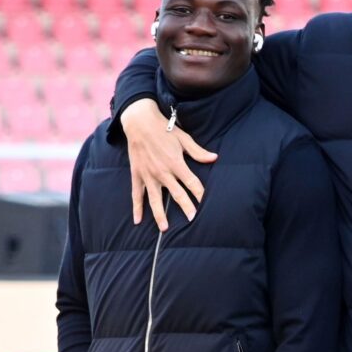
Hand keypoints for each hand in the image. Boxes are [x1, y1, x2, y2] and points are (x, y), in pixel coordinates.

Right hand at [122, 99, 216, 229]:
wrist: (139, 122)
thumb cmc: (163, 129)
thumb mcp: (183, 138)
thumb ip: (198, 151)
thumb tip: (214, 158)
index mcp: (176, 163)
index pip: (192, 183)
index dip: (201, 195)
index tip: (207, 206)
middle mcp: (162, 172)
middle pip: (177, 194)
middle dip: (186, 208)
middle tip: (193, 221)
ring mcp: (149, 176)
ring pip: (155, 200)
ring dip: (160, 215)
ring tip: (165, 229)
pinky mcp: (137, 175)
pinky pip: (136, 195)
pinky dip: (136, 208)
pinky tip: (138, 221)